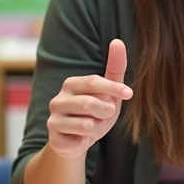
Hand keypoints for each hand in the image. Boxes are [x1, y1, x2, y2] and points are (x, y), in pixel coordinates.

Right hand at [45, 39, 131, 159]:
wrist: (77, 143)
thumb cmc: (95, 114)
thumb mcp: (109, 93)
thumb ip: (115, 68)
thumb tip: (117, 41)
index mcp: (72, 84)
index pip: (94, 81)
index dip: (113, 88)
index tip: (129, 93)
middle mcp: (59, 98)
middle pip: (89, 103)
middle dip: (105, 111)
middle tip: (106, 114)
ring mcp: (53, 117)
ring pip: (86, 124)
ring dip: (96, 128)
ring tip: (92, 126)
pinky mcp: (53, 136)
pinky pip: (79, 139)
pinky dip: (87, 140)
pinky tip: (81, 138)